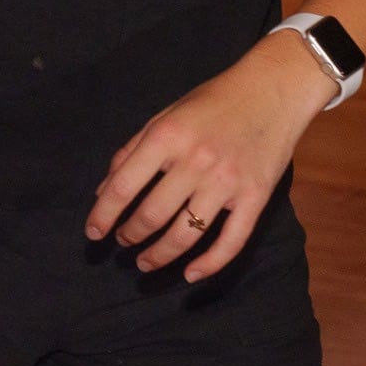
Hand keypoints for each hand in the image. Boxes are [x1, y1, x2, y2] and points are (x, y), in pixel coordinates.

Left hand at [86, 31, 334, 281]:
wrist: (272, 91)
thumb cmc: (212, 101)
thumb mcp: (164, 116)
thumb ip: (132, 152)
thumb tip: (104, 191)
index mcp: (166, 138)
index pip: (123, 186)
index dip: (103, 214)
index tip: (93, 233)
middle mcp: (195, 162)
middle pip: (152, 215)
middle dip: (130, 235)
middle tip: (122, 243)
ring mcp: (228, 182)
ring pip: (186, 234)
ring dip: (160, 254)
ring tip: (144, 262)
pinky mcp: (256, 197)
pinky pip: (231, 242)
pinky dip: (209, 264)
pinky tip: (190, 274)